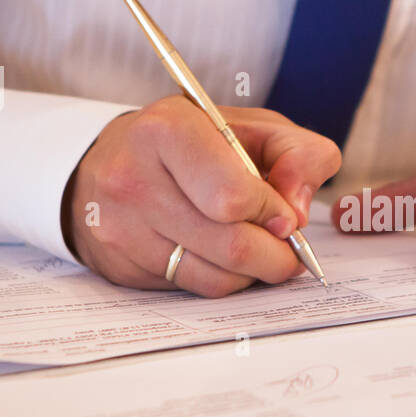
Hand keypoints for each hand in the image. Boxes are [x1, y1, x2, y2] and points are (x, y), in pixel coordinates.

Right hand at [65, 98, 340, 295]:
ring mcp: (120, 227)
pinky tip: (222, 257)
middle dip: (275, 254)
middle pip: (231, 246)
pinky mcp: (119, 265)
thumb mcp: (255, 128)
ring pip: (215, 277)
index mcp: (168, 130)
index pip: (232, 197)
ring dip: (252, 271)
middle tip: (286, 247)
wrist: (116, 159)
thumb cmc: (197, 143)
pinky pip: (193, 289)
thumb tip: (299, 212)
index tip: (285, 214)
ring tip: (257, 248)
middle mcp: (133, 178)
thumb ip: (299, 156)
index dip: (272, 213)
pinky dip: (222, 279)